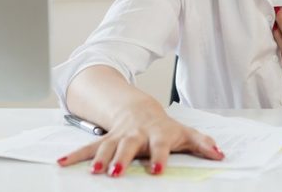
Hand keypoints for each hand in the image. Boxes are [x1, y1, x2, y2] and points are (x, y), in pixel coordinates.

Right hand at [56, 106, 223, 176]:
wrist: (138, 109)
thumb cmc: (162, 126)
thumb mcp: (183, 133)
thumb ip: (202, 143)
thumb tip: (220, 154)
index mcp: (156, 133)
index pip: (160, 145)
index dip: (159, 157)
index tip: (158, 170)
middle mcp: (135, 134)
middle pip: (128, 146)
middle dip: (122, 158)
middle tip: (118, 172)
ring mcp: (117, 137)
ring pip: (106, 147)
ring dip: (99, 159)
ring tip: (94, 172)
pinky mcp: (103, 141)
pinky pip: (88, 148)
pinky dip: (74, 155)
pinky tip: (61, 162)